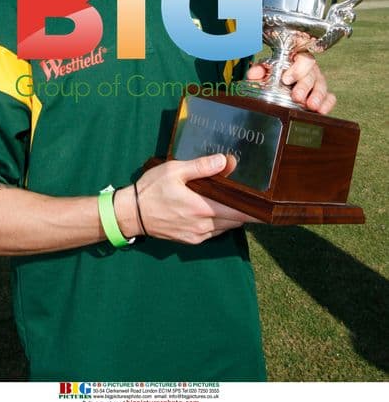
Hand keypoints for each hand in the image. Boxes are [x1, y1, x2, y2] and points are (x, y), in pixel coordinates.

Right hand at [115, 154, 259, 244]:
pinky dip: (220, 223)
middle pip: (236, 221)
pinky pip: (214, 233)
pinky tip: (216, 211)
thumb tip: (226, 161)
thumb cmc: (152, 189)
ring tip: (238, 202)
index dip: (256, 210)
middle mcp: (204, 225)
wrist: (132, 214)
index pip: (239, 212)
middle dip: (247, 212)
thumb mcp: (175, 170)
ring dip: (233, 217)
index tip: (269, 204)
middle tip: (256, 199)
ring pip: (226, 227)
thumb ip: (201, 166)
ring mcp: (198, 235)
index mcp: (203, 207)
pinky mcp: (191, 240)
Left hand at [247, 54, 335, 113]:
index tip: (286, 79)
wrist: (285, 83)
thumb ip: (260, 71)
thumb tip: (253, 74)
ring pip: (321, 86)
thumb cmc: (278, 75)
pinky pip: (330, 98)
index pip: (301, 59)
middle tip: (296, 97)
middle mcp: (310, 70)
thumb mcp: (267, 71)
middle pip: (311, 75)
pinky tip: (321, 111)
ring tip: (311, 106)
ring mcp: (318, 83)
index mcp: (297, 60)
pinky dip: (327, 104)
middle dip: (304, 86)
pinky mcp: (324, 96)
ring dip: (317, 96)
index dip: (296, 69)